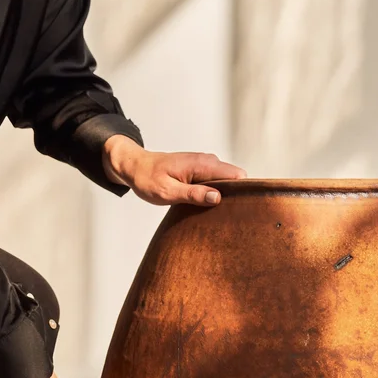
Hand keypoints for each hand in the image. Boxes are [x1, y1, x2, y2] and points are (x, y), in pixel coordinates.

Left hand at [102, 134, 246, 205]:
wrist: (135, 167)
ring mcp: (205, 165)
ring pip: (226, 181)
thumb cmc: (148, 179)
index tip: (242, 208)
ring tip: (217, 213)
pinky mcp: (200, 171)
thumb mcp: (168, 192)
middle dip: (234, 195)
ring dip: (223, 196)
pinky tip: (207, 206)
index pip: (236, 175)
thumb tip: (218, 197)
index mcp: (202, 165)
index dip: (242, 191)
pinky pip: (216, 182)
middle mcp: (208, 162)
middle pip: (235, 179)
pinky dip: (214, 193)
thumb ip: (194, 194)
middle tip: (227, 216)